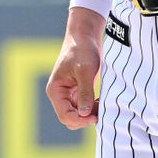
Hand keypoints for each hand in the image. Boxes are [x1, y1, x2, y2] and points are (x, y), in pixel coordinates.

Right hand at [45, 8, 105, 128]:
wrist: (86, 37)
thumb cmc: (83, 50)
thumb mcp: (85, 71)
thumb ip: (85, 92)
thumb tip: (84, 114)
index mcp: (56, 90)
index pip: (65, 116)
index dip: (80, 121)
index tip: (95, 117)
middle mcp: (60, 95)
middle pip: (71, 119)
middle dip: (85, 119)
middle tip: (100, 111)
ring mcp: (68, 95)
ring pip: (78, 116)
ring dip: (90, 114)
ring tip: (102, 104)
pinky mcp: (78, 92)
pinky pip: (84, 109)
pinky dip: (92, 109)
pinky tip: (101, 101)